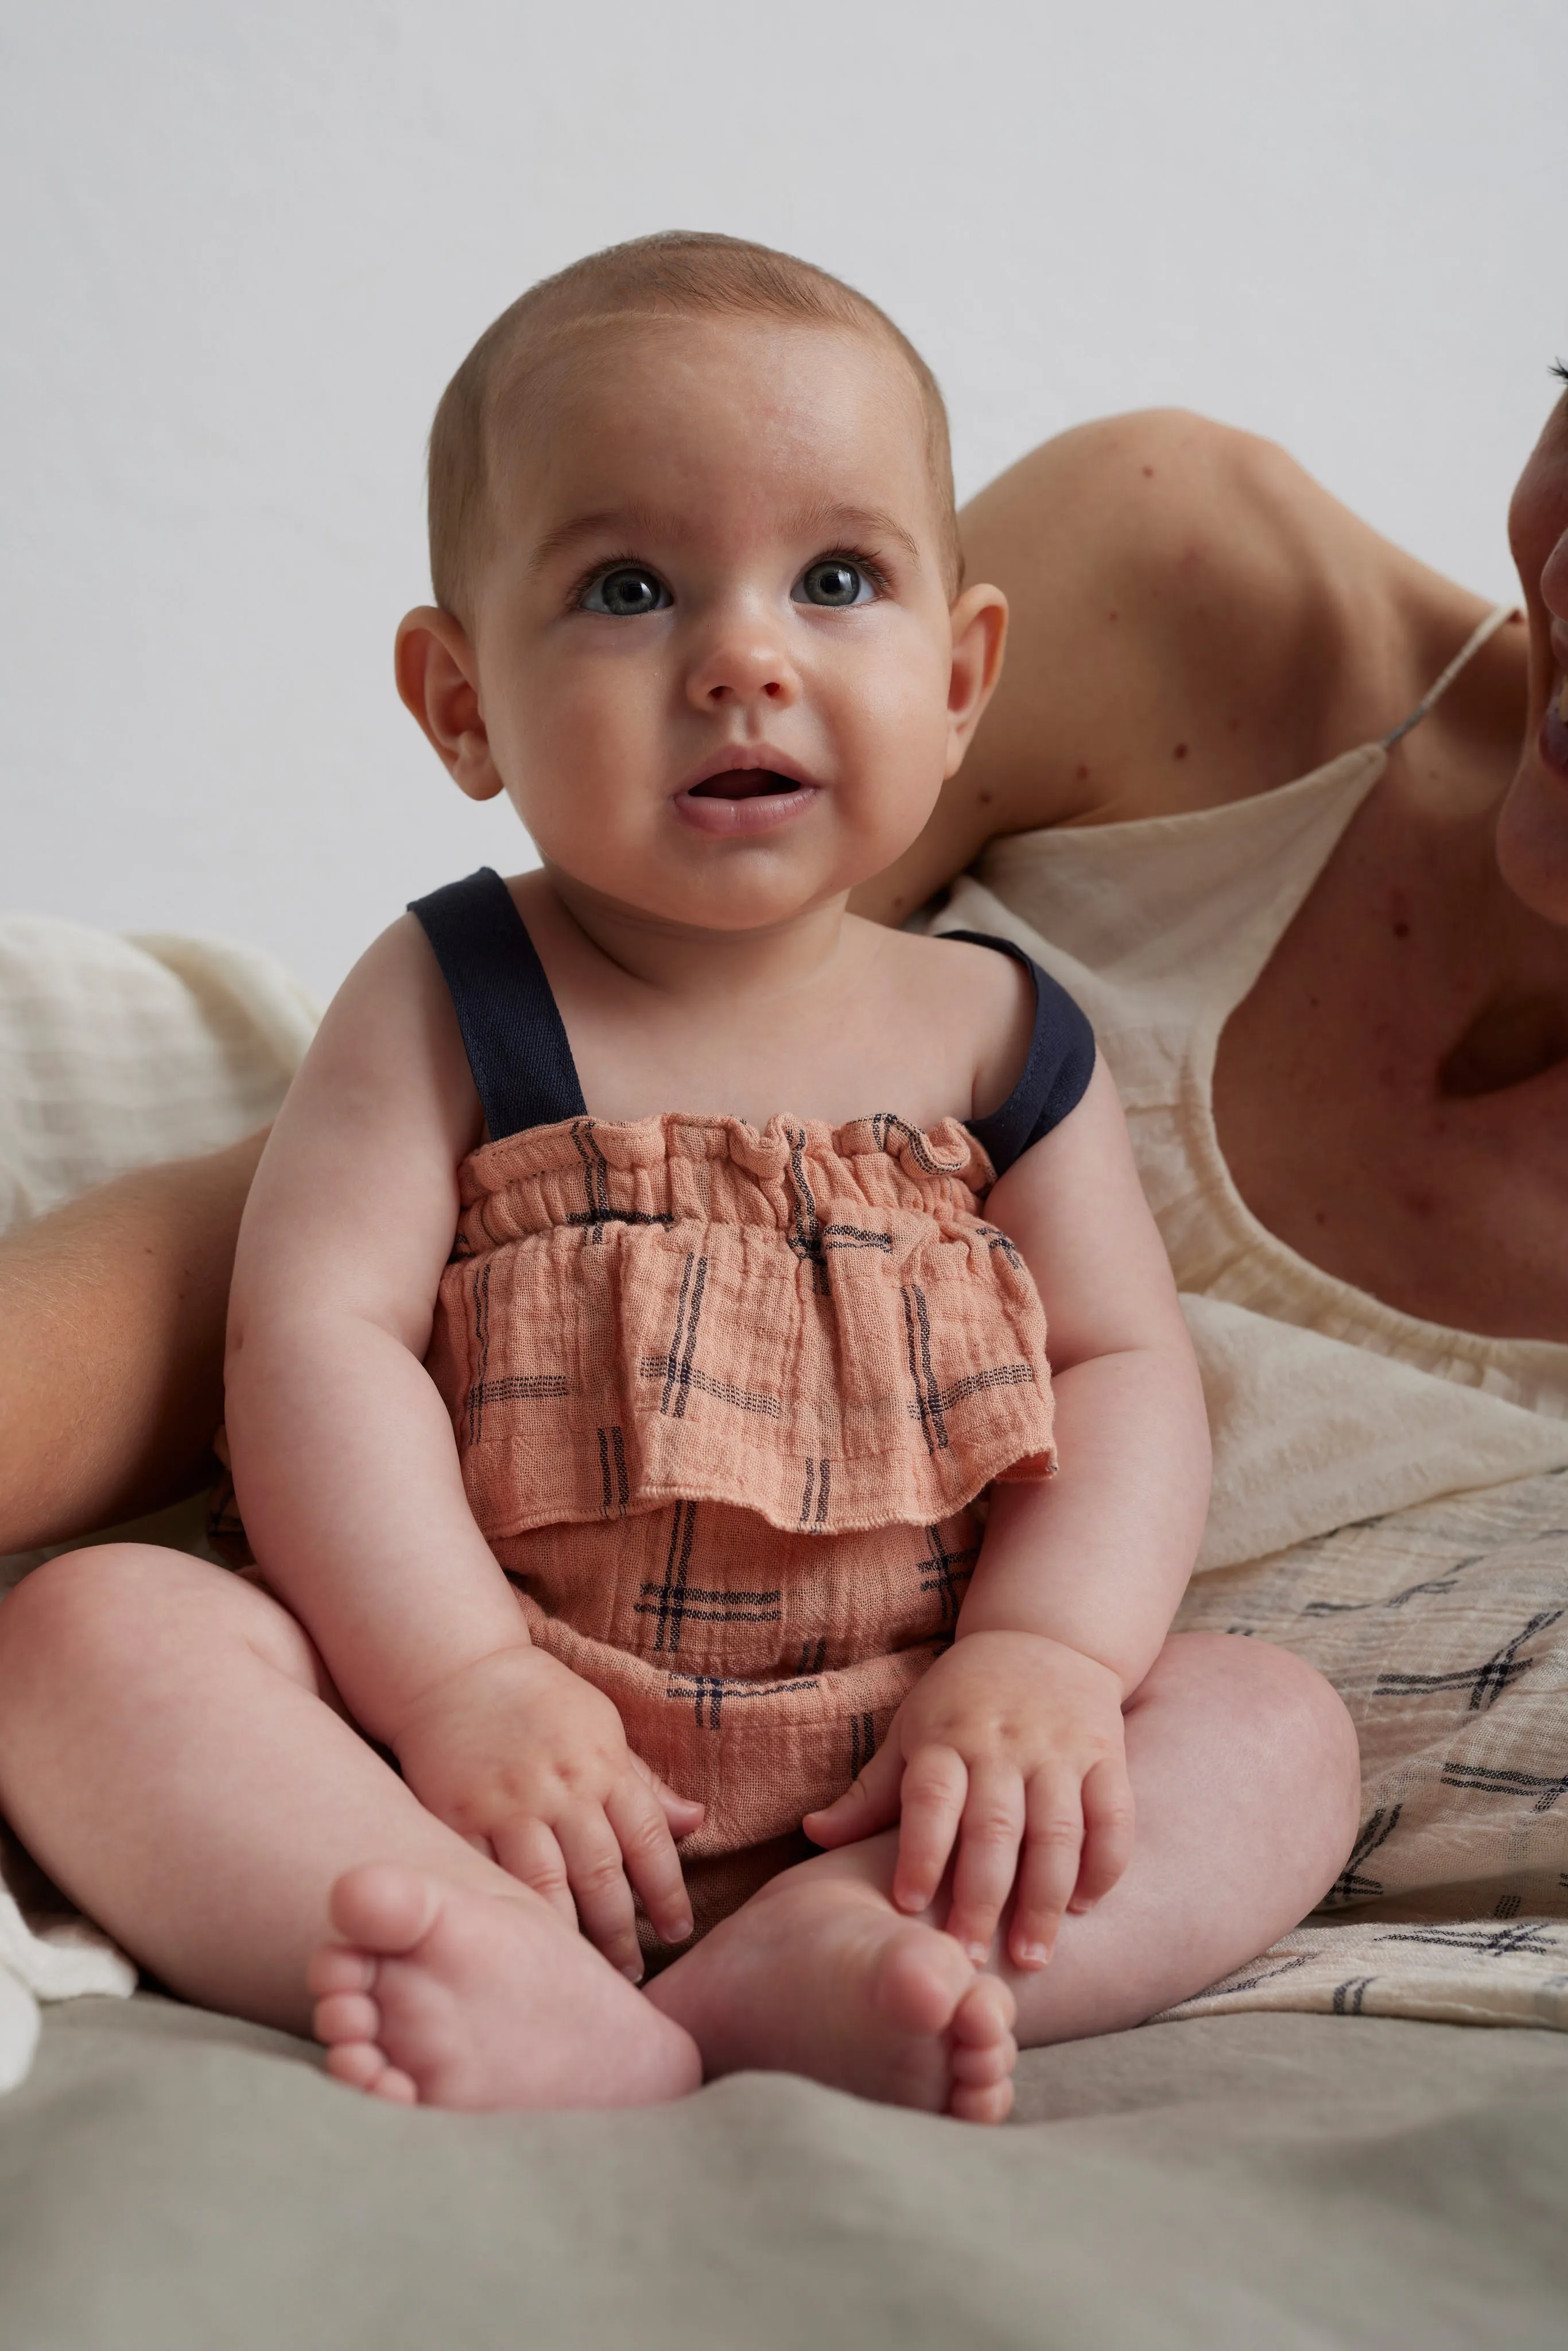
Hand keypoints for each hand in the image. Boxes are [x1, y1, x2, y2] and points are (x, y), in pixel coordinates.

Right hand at [391, 1641, 703, 1978]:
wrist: (456, 1671)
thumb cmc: (540, 1702)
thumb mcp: (603, 1728)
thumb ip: (644, 1783)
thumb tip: (696, 1822)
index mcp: (603, 1766)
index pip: (649, 1840)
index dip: (668, 1893)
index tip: (680, 1932)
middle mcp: (561, 1790)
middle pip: (601, 1874)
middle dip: (622, 1933)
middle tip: (634, 1977)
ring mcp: (507, 1806)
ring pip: (547, 1886)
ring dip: (571, 1936)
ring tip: (586, 1976)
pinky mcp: (458, 1819)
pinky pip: (486, 1878)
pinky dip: (508, 1913)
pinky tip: (522, 1943)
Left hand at [803, 1631, 1132, 1970]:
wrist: (1044, 1635)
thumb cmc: (962, 1697)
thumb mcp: (910, 1730)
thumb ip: (870, 1791)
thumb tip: (813, 1834)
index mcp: (948, 1737)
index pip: (933, 1798)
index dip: (921, 1853)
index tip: (910, 1907)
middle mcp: (1004, 1744)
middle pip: (995, 1827)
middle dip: (982, 1899)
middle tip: (969, 1959)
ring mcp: (1060, 1750)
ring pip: (1058, 1831)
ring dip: (1045, 1898)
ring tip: (1032, 1956)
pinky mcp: (1106, 1754)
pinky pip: (1113, 1815)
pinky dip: (1104, 1863)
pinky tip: (1085, 1905)